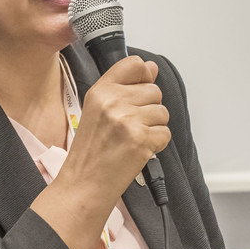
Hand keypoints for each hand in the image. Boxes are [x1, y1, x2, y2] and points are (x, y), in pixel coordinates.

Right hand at [56, 55, 169, 206]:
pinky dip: (156, 144)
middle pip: (154, 91)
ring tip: (131, 139)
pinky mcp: (141, 139)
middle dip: (148, 109)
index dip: (143, 76)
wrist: (84, 184)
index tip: (139, 89)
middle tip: (128, 127)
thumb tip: (151, 68)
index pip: (134, 64)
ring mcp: (127, 120)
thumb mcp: (97, 111)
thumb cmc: (90, 151)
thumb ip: (124, 87)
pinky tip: (137, 150)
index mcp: (100, 91)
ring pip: (162, 112)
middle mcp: (113, 102)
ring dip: (153, 128)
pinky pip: (165, 133)